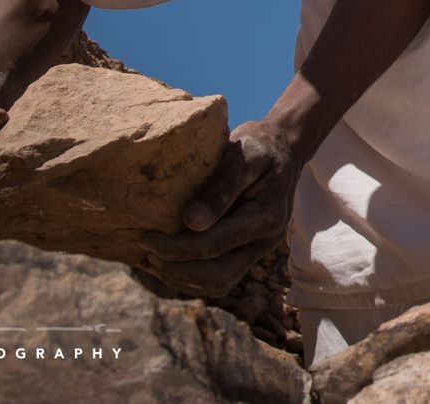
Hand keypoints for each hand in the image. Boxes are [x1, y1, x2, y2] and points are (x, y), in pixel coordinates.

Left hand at [137, 119, 298, 297]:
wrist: (283, 148)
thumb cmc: (259, 146)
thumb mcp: (243, 155)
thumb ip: (221, 187)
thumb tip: (191, 223)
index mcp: (267, 216)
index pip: (215, 246)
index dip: (176, 248)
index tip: (146, 238)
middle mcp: (266, 239)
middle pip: (218, 276)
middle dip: (177, 270)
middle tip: (147, 253)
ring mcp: (259, 248)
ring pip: (219, 284)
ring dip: (182, 279)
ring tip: (152, 260)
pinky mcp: (249, 251)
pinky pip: (220, 278)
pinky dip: (191, 277)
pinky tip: (169, 261)